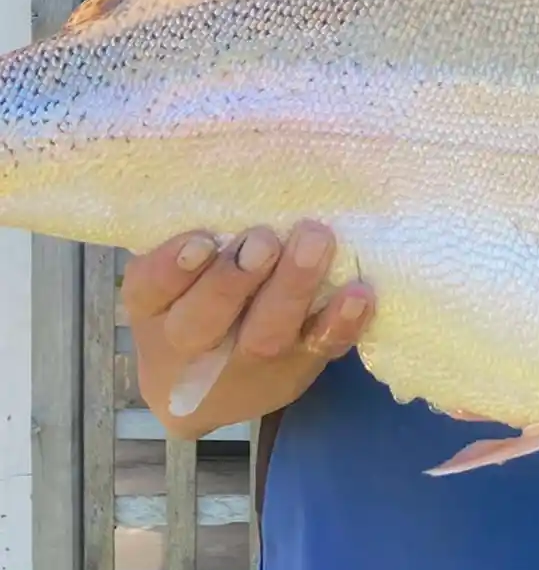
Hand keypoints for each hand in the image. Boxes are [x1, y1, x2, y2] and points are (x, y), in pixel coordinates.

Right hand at [121, 222, 374, 432]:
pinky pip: (321, 349)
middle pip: (202, 320)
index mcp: (154, 311)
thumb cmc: (194, 305)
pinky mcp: (297, 367)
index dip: (171, 268)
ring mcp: (248, 362)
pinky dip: (341, 323)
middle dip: (233, 280)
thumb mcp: (171, 282)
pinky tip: (358, 294)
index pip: (149, 290)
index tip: (201, 242)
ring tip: (315, 241)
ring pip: (265, 335)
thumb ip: (190, 241)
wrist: (216, 392)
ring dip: (292, 288)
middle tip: (263, 240)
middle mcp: (192, 343)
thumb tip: (231, 178)